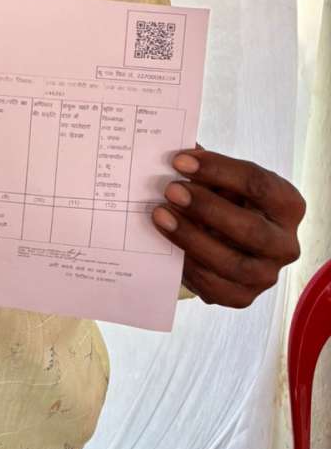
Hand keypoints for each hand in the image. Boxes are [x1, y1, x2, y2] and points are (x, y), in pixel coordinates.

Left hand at [152, 148, 305, 307]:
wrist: (224, 236)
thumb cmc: (223, 199)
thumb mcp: (219, 179)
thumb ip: (202, 167)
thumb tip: (169, 152)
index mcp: (287, 204)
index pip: (257, 184)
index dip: (218, 170)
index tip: (180, 160)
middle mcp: (285, 243)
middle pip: (251, 229)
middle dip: (206, 208)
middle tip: (170, 190)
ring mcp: (266, 274)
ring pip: (232, 263)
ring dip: (191, 238)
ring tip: (160, 215)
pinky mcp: (243, 296)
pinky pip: (215, 287)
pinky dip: (188, 265)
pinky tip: (166, 245)